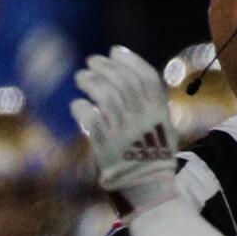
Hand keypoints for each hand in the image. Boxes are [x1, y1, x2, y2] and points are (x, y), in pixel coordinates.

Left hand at [71, 46, 177, 210]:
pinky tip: (77, 104)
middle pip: (122, 83)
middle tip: (91, 61)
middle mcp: (142, 118)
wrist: (146, 185)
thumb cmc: (150, 153)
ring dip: (90, 82)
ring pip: (105, 96)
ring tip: (80, 77)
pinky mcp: (105, 144)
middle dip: (105, 67)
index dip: (130, 60)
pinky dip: (81, 108)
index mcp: (159, 112)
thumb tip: (122, 75)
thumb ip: (146, 102)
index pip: (146, 78)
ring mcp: (123, 130)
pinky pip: (90, 119)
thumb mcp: (158, 125)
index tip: (115, 50)